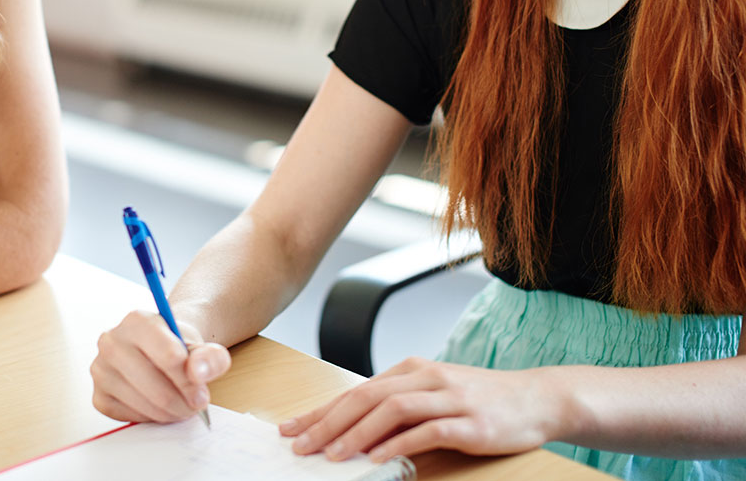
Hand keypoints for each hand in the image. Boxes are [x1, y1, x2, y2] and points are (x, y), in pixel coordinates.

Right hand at [91, 309, 230, 422]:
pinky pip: (130, 417)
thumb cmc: (177, 347)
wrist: (157, 350)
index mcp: (137, 320)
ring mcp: (100, 369)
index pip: (170, 357)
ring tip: (180, 405)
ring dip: (170, 413)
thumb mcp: (201, 346)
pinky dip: (150, 418)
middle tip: (195, 405)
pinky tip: (158, 405)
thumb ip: (210, 357)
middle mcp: (111, 341)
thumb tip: (198, 373)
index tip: (202, 393)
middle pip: (157, 387)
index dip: (191, 382)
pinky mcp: (98, 396)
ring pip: (145, 405)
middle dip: (183, 403)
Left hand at [279, 357, 562, 462]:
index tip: (291, 428)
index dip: (321, 410)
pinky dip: (398, 445)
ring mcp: (449, 398)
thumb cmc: (481, 401)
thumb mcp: (434, 395)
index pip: (356, 391)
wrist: (538, 399)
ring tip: (331, 454)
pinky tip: (378, 460)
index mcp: (411, 369)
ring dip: (356, 433)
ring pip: (391, 410)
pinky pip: (426, 431)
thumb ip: (399, 407)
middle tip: (299, 444)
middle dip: (327, 422)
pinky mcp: (470, 422)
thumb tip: (354, 431)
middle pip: (365, 397)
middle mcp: (426, 377)